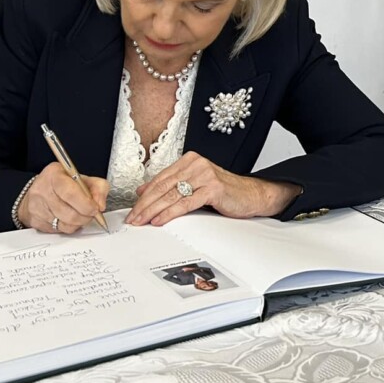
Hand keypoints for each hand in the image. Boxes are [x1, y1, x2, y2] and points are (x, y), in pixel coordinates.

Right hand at [17, 163, 108, 232]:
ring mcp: (37, 208)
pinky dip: (69, 227)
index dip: (86, 204)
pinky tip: (70, 219)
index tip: (95, 209)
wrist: (39, 190)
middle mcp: (43, 191)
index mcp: (55, 175)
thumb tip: (100, 205)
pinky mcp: (36, 222)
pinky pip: (58, 231)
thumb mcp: (83, 178)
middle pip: (69, 213)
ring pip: (65, 225)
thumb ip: (98, 187)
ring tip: (81, 215)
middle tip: (91, 214)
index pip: (70, 193)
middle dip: (85, 217)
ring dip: (79, 223)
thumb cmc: (63, 183)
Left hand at [127, 152, 301, 224]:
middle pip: (163, 187)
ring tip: (142, 222)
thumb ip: (171, 186)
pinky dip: (170, 213)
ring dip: (153, 211)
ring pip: (171, 195)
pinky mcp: (213, 188)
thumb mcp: (193, 185)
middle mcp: (196, 164)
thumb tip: (143, 191)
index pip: (160, 179)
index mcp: (189, 160)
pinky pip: (186, 202)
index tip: (132, 210)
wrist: (251, 195)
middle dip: (144, 205)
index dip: (143, 196)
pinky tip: (160, 220)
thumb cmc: (223, 192)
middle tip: (132, 218)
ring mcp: (205, 174)